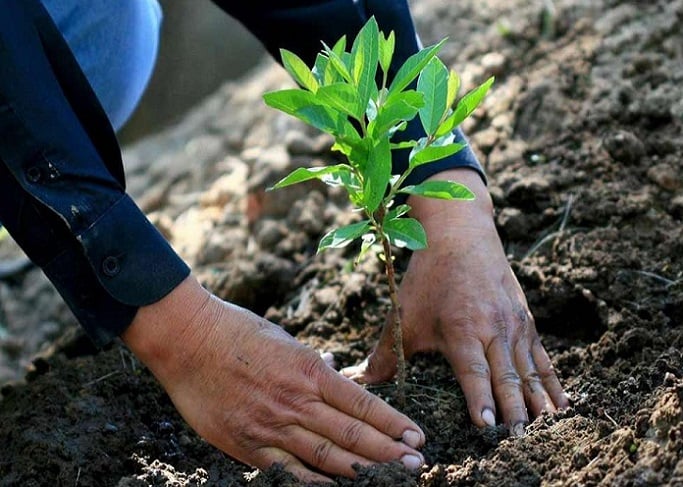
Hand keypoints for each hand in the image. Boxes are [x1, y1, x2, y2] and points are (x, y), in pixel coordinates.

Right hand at [122, 276, 425, 482]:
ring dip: (364, 470)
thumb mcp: (285, 340)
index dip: (392, 422)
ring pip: (327, 456)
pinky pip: (287, 473)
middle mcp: (296, 401)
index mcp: (309, 370)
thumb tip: (335, 374)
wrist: (188, 339)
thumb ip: (312, 365)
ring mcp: (272, 426)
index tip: (416, 436)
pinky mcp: (247, 445)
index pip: (362, 402)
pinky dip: (314, 484)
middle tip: (418, 465)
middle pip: (352, 433)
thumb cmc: (237, 331)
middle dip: (389, 451)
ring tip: (393, 479)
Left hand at [342, 169, 568, 432]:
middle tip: (520, 440)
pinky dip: (552, 382)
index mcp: (462, 329)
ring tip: (545, 430)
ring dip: (537, 401)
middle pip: (507, 376)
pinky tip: (561, 404)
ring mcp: (514, 324)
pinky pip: (542, 357)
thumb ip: (385, 353)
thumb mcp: (405, 314)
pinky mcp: (525, 320)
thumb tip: (356, 380)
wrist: (461, 234)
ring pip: (529, 370)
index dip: (481, 399)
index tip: (489, 426)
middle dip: (514, 410)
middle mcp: (493, 329)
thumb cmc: (429, 278)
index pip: (474, 372)